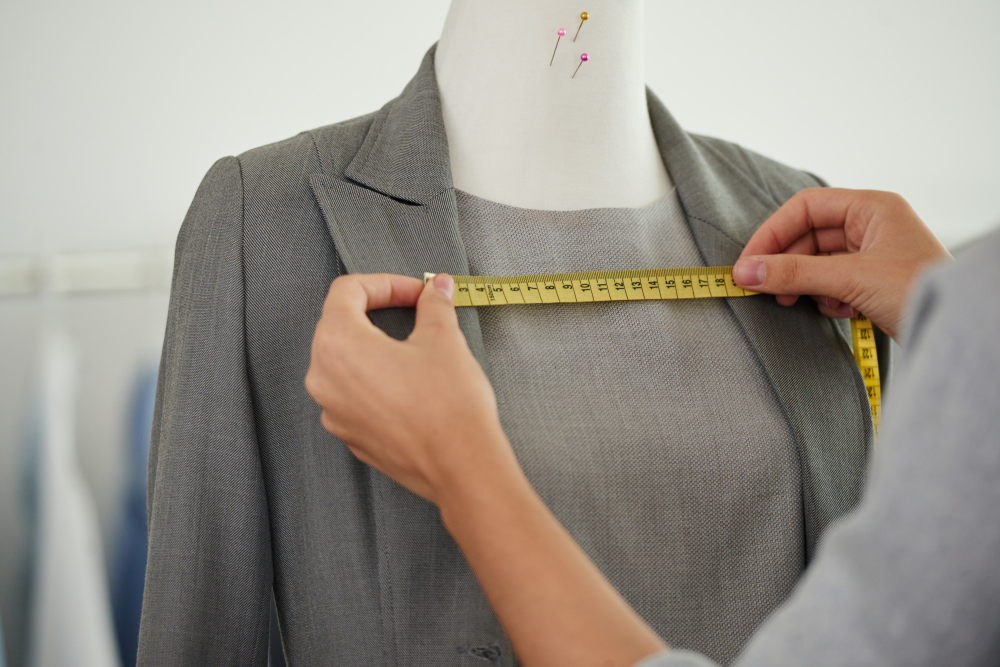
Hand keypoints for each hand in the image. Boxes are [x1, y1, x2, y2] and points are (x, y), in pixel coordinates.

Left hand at [307, 273, 667, 665]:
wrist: (460, 466)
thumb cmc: (449, 404)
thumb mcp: (444, 340)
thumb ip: (433, 305)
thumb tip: (435, 287)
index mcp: (338, 344)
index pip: (347, 292)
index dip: (385, 284)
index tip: (416, 293)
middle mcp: (322, 378)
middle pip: (339, 325)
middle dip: (378, 312)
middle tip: (417, 311)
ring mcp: (333, 412)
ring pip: (345, 362)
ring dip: (376, 346)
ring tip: (416, 348)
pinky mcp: (350, 435)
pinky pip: (354, 395)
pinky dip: (376, 380)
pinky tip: (411, 384)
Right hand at [732, 188, 950, 340]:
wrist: (958, 330)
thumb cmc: (919, 291)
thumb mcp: (849, 279)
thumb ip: (794, 273)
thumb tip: (746, 272)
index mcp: (872, 208)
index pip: (805, 208)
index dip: (772, 233)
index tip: (749, 263)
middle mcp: (872, 226)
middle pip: (808, 236)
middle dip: (787, 264)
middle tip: (764, 288)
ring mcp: (873, 255)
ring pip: (818, 262)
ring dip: (805, 284)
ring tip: (799, 302)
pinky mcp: (873, 282)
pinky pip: (832, 282)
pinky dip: (827, 297)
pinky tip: (840, 310)